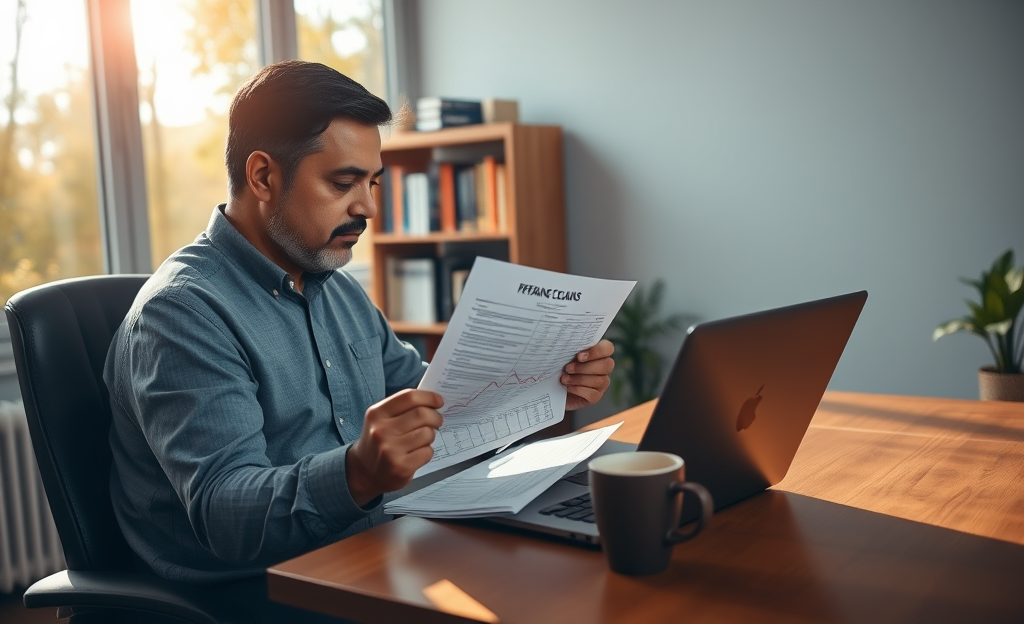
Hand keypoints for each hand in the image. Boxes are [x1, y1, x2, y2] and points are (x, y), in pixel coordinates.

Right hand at [346, 389, 443, 506]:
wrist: (364, 472)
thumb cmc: (379, 441)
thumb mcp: (381, 419)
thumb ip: (403, 408)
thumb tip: (433, 400)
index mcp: (376, 413)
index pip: (409, 397)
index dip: (429, 397)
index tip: (439, 401)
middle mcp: (381, 430)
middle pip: (422, 414)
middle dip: (435, 416)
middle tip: (437, 420)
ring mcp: (390, 450)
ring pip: (427, 433)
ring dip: (431, 435)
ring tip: (423, 439)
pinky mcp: (400, 467)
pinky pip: (427, 452)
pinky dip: (427, 451)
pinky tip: (417, 453)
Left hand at [561, 339, 614, 410]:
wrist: (552, 389)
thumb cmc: (560, 368)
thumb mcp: (564, 357)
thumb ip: (571, 350)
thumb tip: (566, 345)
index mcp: (598, 354)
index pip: (608, 348)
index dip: (596, 351)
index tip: (579, 356)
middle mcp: (604, 368)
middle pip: (606, 365)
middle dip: (584, 367)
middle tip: (568, 368)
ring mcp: (602, 383)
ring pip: (599, 380)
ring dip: (578, 379)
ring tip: (564, 379)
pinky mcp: (596, 396)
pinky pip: (592, 394)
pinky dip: (578, 390)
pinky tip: (568, 388)